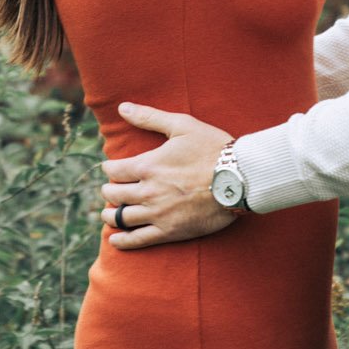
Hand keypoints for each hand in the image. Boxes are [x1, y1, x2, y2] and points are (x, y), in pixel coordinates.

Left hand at [100, 104, 238, 247]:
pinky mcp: (170, 231)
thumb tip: (123, 107)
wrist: (240, 178)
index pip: (113, 170)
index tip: (111, 169)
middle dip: (108, 191)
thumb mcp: (182, 125)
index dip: (109, 169)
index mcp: (147, 166)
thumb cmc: (213, 148)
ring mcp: (157, 213)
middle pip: (113, 194)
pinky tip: (115, 240)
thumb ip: (149, 117)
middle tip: (111, 190)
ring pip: (121, 218)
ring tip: (109, 214)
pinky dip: (122, 241)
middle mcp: (147, 191)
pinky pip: (138, 240)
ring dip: (110, 216)